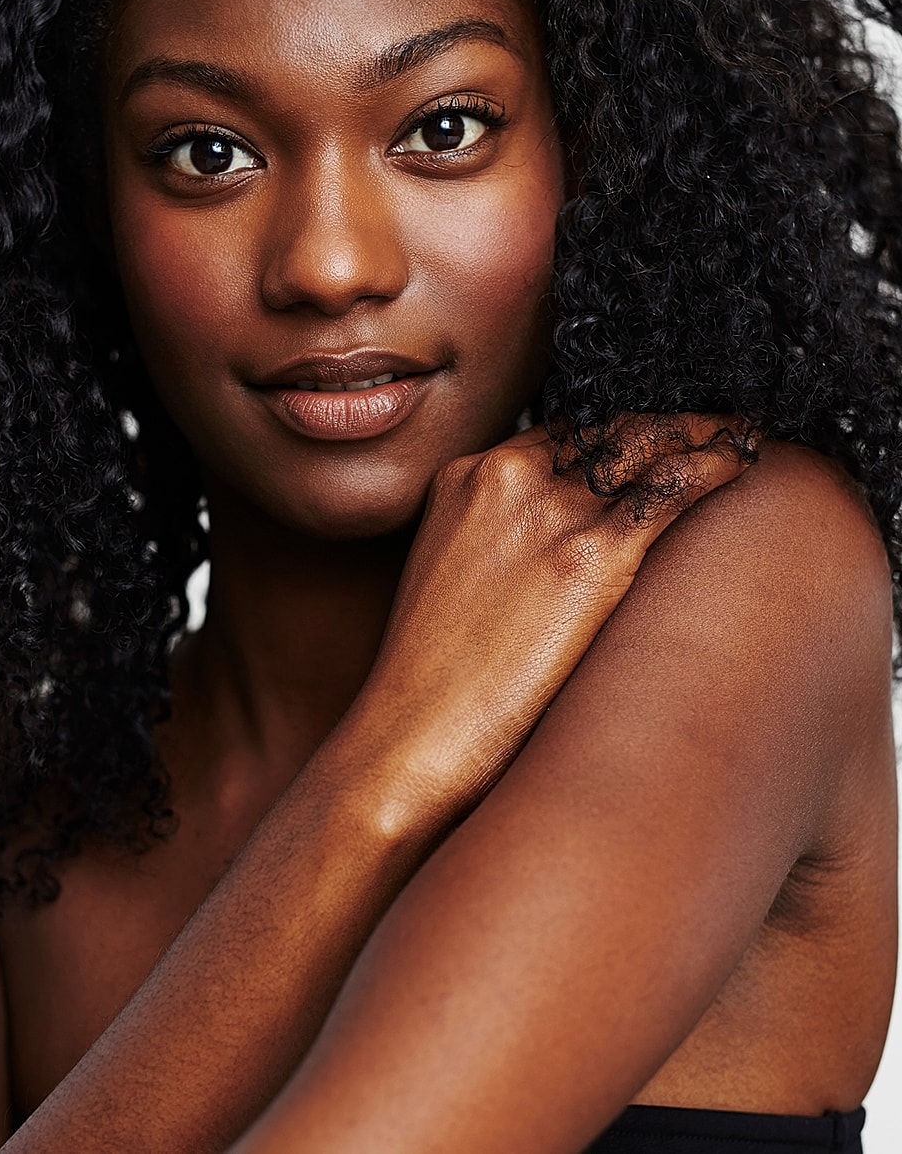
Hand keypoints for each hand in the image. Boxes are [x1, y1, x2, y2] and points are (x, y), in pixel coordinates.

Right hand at [347, 414, 758, 832]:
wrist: (413, 731)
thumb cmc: (431, 676)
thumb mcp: (450, 576)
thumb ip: (493, 538)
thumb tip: (546, 549)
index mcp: (464, 476)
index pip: (559, 434)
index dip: (613, 436)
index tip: (649, 442)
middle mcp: (507, 476)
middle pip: (606, 429)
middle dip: (664, 426)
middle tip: (710, 429)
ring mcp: (550, 511)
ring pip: (646, 446)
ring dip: (699, 435)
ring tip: (739, 438)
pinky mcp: (591, 555)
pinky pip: (673, 488)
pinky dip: (716, 465)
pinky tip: (743, 459)